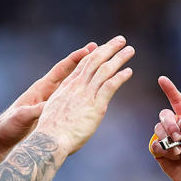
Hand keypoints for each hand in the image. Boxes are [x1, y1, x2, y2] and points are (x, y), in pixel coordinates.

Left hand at [0, 44, 94, 166]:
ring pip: (73, 85)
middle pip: (70, 73)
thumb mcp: (22, 117)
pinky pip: (71, 99)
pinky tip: (94, 92)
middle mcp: (48, 92)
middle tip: (100, 50)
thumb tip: (46, 106)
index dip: (74, 60)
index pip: (60, 70)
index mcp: (40, 89)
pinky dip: (82, 93)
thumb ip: (34, 110)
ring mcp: (52, 101)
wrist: (4, 138)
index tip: (88, 50)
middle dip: (85, 62)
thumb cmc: (9, 126)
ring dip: (86, 76)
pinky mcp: (53, 112)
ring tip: (103, 67)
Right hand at [36, 35, 134, 154]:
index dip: (94, 54)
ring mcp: (86, 94)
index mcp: (66, 87)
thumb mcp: (54, 111)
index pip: (82, 65)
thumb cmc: (50, 132)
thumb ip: (64, 105)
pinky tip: (129, 71)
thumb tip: (69, 109)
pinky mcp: (96, 106)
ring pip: (104, 70)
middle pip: (94, 61)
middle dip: (108, 48)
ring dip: (118, 58)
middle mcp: (76, 86)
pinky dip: (120, 77)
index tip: (103, 46)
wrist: (49, 140)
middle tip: (120, 39)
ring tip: (130, 49)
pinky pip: (110, 86)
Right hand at [151, 76, 180, 180]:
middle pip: (165, 115)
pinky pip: (154, 143)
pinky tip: (171, 156)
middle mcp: (174, 127)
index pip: (177, 102)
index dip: (170, 90)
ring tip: (177, 151)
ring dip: (168, 140)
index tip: (162, 79)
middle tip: (178, 138)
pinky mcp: (158, 149)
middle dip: (170, 125)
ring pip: (158, 128)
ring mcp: (165, 137)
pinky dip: (162, 149)